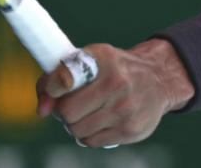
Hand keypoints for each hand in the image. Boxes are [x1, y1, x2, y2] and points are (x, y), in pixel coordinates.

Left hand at [36, 40, 194, 147]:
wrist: (159, 79)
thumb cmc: (115, 70)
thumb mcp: (92, 60)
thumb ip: (59, 77)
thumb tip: (41, 109)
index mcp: (102, 58)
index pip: (65, 76)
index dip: (51, 88)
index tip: (50, 93)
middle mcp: (116, 82)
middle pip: (67, 112)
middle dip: (64, 112)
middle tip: (73, 105)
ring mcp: (125, 108)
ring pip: (77, 130)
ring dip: (76, 125)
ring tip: (89, 113)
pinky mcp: (131, 129)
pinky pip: (92, 142)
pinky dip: (90, 135)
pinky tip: (100, 122)